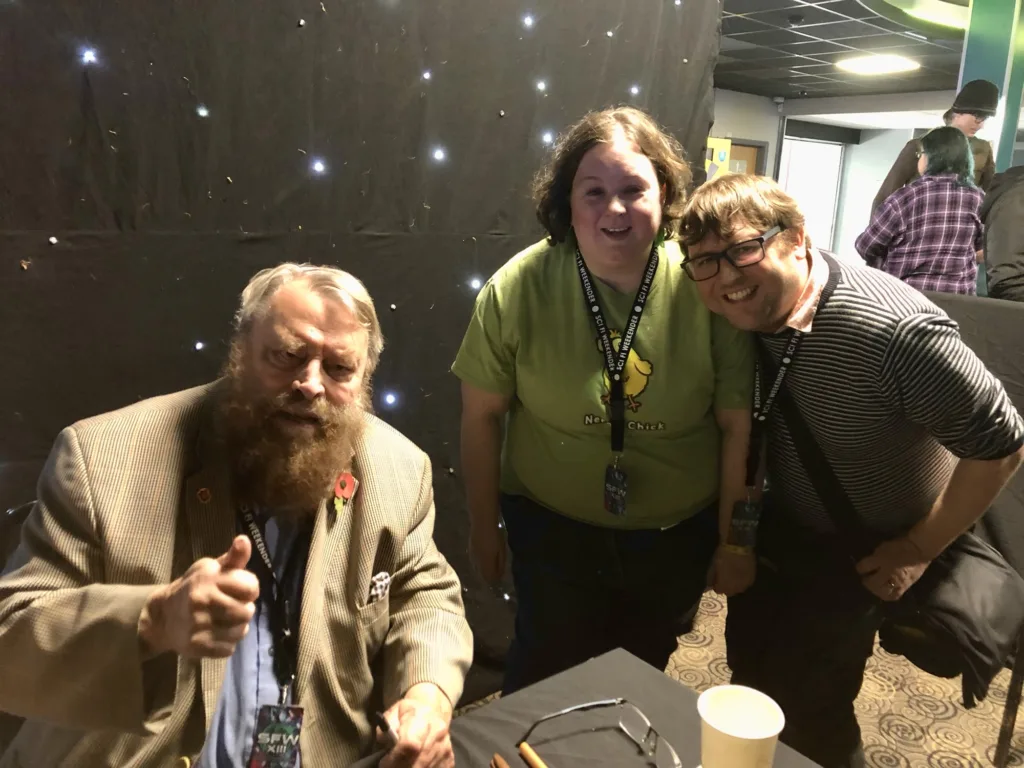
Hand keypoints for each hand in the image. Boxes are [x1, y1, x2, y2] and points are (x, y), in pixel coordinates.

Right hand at [138, 535, 259, 657]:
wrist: (162, 616)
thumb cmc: (194, 588)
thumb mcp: (211, 568)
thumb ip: (233, 558)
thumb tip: (244, 540)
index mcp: (209, 579)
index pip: (251, 587)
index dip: (250, 589)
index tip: (241, 590)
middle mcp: (202, 600)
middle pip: (247, 612)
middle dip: (244, 610)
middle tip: (232, 608)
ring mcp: (198, 625)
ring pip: (240, 631)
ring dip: (237, 628)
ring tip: (225, 621)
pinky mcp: (197, 646)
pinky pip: (229, 649)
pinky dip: (227, 644)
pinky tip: (217, 634)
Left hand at [379, 684, 453, 767]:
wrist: (430, 711)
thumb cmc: (408, 713)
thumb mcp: (393, 712)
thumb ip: (387, 727)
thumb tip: (387, 742)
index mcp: (422, 717)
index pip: (410, 744)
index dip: (395, 757)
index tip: (384, 762)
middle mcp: (438, 732)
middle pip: (418, 762)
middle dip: (401, 767)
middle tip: (389, 767)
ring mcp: (446, 747)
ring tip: (401, 764)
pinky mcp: (450, 758)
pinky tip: (413, 764)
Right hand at [469, 521, 506, 584]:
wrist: (482, 522)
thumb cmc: (495, 535)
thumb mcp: (501, 550)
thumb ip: (500, 564)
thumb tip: (500, 575)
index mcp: (486, 563)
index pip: (489, 578)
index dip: (495, 580)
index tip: (501, 578)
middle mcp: (477, 562)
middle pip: (482, 576)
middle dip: (489, 577)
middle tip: (496, 575)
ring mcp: (472, 556)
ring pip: (477, 570)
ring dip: (483, 571)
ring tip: (490, 568)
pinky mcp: (469, 550)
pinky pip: (474, 563)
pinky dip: (479, 565)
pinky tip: (483, 561)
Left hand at [708, 545, 755, 596]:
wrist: (738, 546)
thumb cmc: (723, 555)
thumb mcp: (713, 566)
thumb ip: (711, 578)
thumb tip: (710, 585)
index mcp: (724, 586)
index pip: (719, 592)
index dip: (717, 586)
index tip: (717, 581)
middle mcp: (735, 588)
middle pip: (730, 592)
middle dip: (726, 587)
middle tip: (725, 578)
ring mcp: (745, 584)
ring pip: (739, 589)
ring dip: (735, 585)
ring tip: (733, 576)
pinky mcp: (752, 578)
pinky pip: (746, 584)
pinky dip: (743, 581)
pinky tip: (741, 573)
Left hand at [855, 536, 930, 600]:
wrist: (919, 549)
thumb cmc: (900, 545)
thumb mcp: (882, 547)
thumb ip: (874, 557)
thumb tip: (868, 565)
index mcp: (880, 559)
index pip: (864, 567)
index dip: (860, 569)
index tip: (860, 569)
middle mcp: (887, 572)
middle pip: (872, 583)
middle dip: (867, 582)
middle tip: (866, 580)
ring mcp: (897, 581)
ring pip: (883, 592)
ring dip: (876, 591)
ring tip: (875, 587)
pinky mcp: (906, 586)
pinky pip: (894, 595)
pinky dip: (887, 595)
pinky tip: (885, 592)